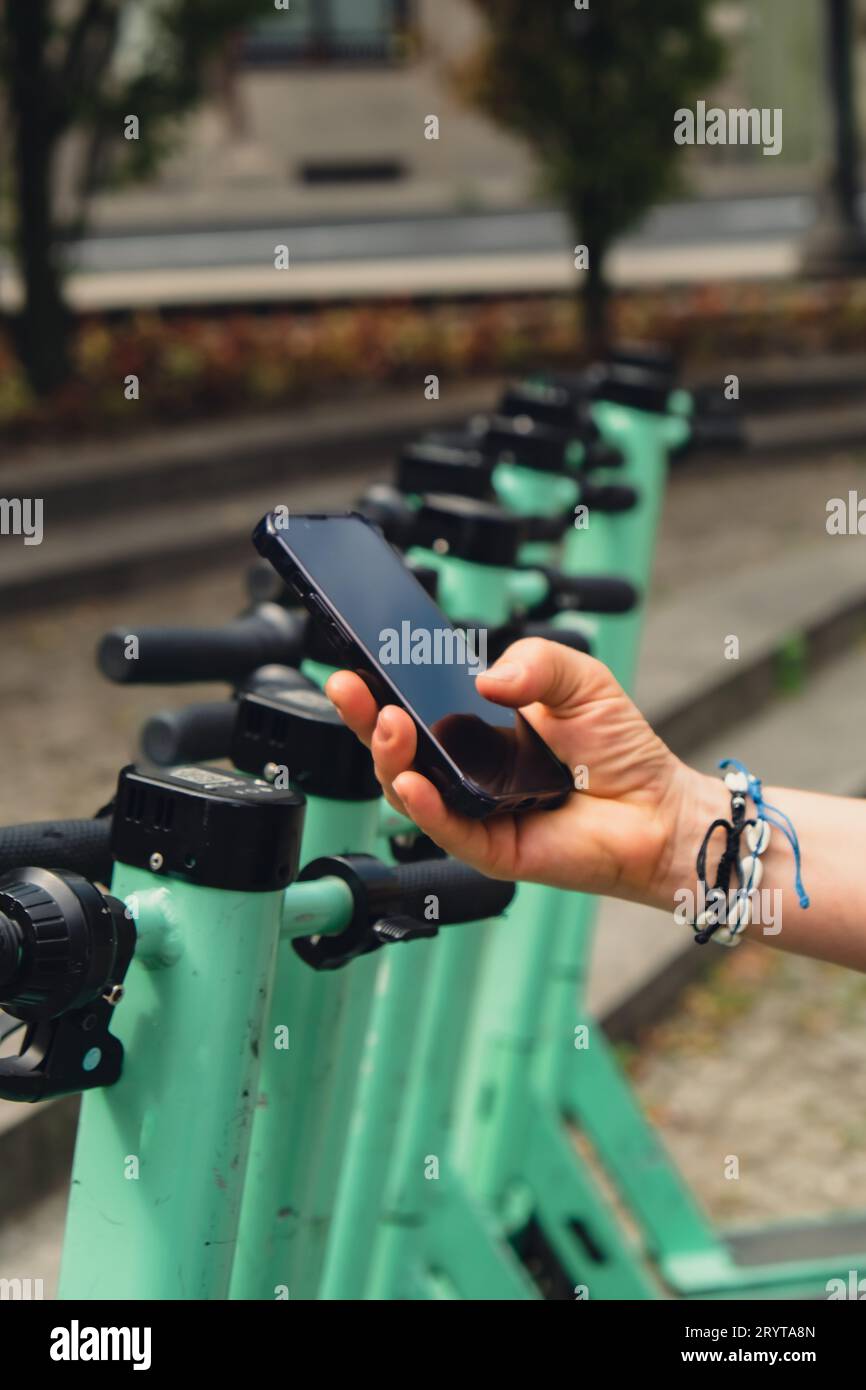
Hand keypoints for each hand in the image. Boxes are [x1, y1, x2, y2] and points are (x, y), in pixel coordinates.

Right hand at [326, 638, 697, 904]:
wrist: (658, 810)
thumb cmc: (619, 751)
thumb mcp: (580, 680)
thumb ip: (536, 661)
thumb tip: (486, 678)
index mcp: (476, 730)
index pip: (415, 707)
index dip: (381, 687)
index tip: (359, 662)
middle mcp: (465, 773)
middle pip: (396, 750)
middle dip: (364, 718)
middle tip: (351, 688)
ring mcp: (473, 812)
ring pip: (408, 792)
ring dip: (388, 758)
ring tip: (389, 724)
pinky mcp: (491, 850)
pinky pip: (447, 831)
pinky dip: (424, 808)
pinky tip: (413, 783)